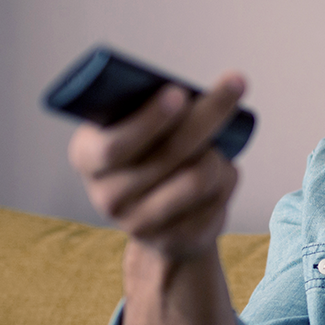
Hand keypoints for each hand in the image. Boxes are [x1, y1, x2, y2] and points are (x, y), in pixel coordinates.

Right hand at [69, 74, 246, 260]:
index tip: (180, 92)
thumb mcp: (134, 130)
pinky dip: (228, 176)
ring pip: (198, 176)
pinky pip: (217, 199)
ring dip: (219, 151)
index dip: (149, 119)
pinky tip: (223, 169)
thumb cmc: (145, 154)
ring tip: (223, 140)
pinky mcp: (175, 240)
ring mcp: (139, 223)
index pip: (115, 144)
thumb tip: (192, 96)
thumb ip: (149, 112)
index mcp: (87, 157)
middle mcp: (107, 195)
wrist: (152, 219)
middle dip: (208, 114)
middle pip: (169, 153)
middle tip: (236, 83)